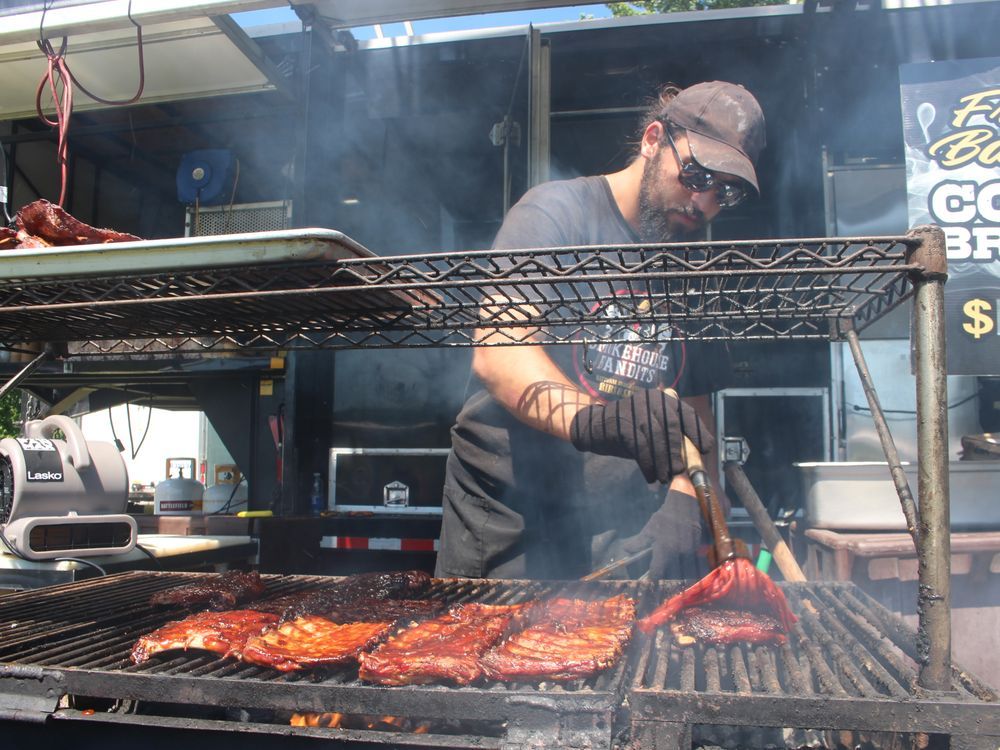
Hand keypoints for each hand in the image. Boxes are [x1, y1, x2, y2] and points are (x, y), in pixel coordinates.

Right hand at [569, 388, 713, 483]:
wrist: (595, 427)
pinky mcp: (623, 424)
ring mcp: (636, 410)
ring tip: (664, 478)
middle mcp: (652, 400)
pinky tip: (650, 476)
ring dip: (662, 461)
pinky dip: (647, 464)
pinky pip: (641, 447)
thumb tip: (691, 460)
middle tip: (680, 471)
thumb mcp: (652, 430)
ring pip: (656, 437)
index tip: (706, 449)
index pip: (687, 413)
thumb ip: (671, 438)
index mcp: (663, 400)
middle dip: (679, 451)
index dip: (699, 431)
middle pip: (672, 425)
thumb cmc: (629, 431)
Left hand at [620, 489, 701, 579]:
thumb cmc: (664, 518)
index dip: (653, 578)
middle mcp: (679, 552)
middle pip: (671, 568)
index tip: (649, 583)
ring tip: (671, 552)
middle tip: (661, 563)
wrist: (684, 505)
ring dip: (675, 562)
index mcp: (665, 549)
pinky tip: (679, 547)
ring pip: (681, 563)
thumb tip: (626, 550)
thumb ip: (639, 542)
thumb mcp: (649, 529)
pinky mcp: (698, 546)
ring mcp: (690, 550)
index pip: (658, 570)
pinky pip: (689, 556)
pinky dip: (684, 555)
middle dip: (665, 568)